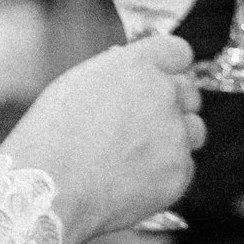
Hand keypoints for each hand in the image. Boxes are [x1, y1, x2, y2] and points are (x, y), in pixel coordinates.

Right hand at [1, 34, 201, 243]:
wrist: (49, 191)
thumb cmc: (50, 138)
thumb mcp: (74, 84)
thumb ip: (113, 73)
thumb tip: (130, 71)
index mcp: (136, 66)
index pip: (178, 52)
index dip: (170, 66)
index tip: (163, 79)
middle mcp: (162, 94)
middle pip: (189, 91)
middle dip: (173, 103)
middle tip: (145, 124)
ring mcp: (175, 134)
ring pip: (193, 130)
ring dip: (175, 138)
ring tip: (138, 156)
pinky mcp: (179, 172)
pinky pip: (183, 167)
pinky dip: (165, 173)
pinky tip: (133, 180)